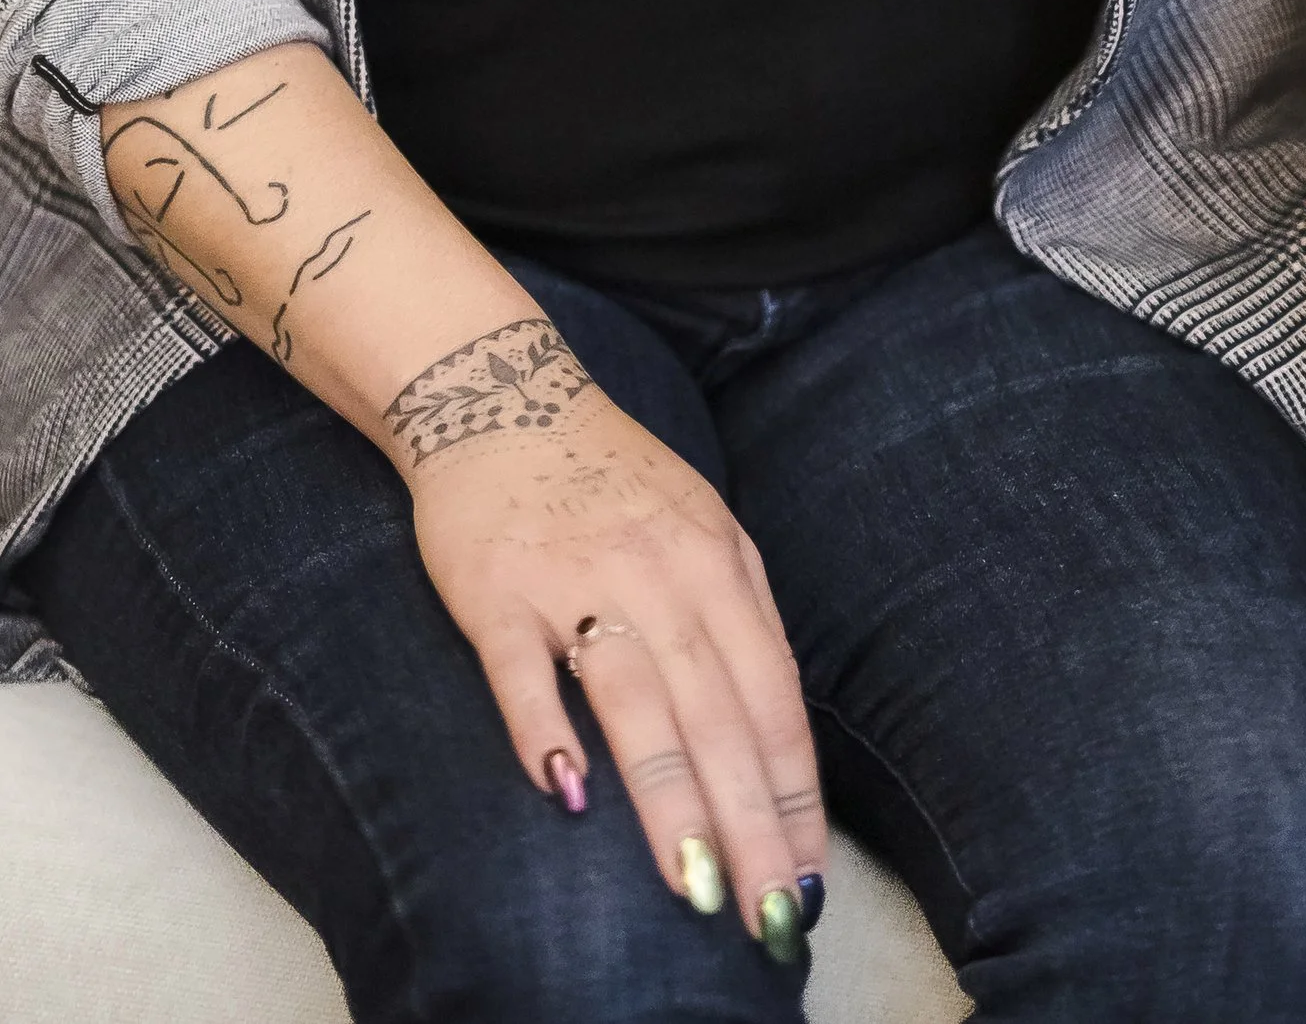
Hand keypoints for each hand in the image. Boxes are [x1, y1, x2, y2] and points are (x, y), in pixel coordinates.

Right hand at [390, 315, 820, 959]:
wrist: (496, 391)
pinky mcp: (494, 588)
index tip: (810, 879)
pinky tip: (566, 794)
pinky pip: (521, 666)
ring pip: (633, 696)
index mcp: (715, 559)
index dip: (795, 790)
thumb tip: (779, 736)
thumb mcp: (701, 522)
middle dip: (750, 821)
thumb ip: (741, 615)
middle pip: (716, 711)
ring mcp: (572, 579)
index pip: (772, 694)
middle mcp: (655, 571)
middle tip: (769, 915)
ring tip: (694, 884)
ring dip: (667, 793)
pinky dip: (544, 728)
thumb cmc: (609, 476)